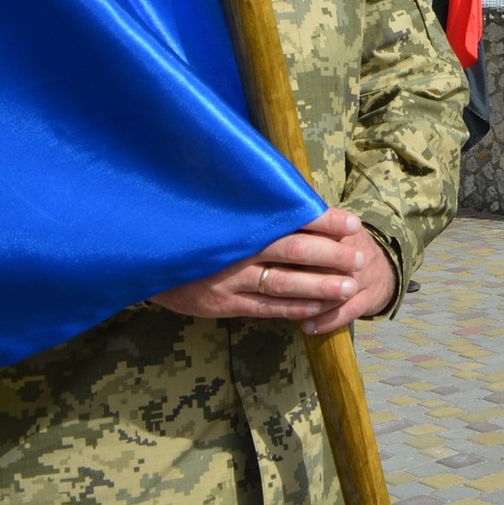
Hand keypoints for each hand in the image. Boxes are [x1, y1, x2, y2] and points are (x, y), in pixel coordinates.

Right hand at [151, 207, 395, 333]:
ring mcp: (229, 279)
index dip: (324, 221)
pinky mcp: (223, 304)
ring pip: (283, 284)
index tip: (352, 224)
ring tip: (348, 287)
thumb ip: (255, 205)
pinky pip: (266, 308)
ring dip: (319, 287)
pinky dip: (293, 308)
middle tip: (360, 258)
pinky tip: (318, 307)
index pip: (290, 219)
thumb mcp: (219, 207)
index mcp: (240, 220)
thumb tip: (299, 196)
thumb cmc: (191, 225)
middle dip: (330, 256)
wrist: (143, 257)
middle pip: (293, 251)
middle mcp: (236, 250)